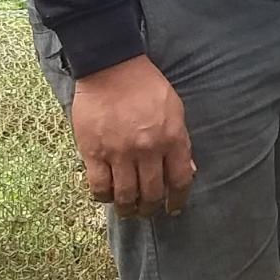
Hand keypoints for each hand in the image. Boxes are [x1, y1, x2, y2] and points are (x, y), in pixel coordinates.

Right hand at [69, 55, 195, 218]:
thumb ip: (180, 142)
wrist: (111, 68)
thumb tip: (186, 171)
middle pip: (151, 193)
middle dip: (150, 208)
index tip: (173, 208)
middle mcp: (147, 150)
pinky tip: (108, 196)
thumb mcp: (175, 110)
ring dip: (127, 208)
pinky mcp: (93, 152)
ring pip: (125, 195)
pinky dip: (104, 197)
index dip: (177, 200)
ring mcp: (119, 152)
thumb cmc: (146, 86)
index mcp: (171, 138)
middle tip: (147, 211)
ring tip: (127, 210)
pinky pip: (99, 186)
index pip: (179, 181)